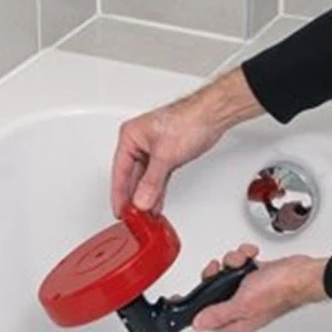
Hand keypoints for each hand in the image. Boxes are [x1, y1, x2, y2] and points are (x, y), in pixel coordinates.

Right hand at [112, 68, 263, 216]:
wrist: (212, 115)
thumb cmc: (189, 121)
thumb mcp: (165, 156)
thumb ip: (151, 182)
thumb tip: (141, 201)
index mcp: (130, 136)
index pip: (119, 171)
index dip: (119, 194)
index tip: (120, 210)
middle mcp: (139, 142)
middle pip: (131, 176)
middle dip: (133, 198)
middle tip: (131, 216)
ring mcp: (152, 149)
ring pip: (144, 179)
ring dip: (145, 197)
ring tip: (144, 215)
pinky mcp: (166, 154)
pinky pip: (156, 178)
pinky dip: (156, 191)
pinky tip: (155, 203)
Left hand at [192, 244, 327, 331]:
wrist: (303, 273)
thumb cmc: (280, 290)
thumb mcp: (242, 304)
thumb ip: (218, 313)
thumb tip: (199, 324)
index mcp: (237, 322)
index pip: (207, 318)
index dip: (196, 305)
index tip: (189, 294)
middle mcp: (242, 308)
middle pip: (213, 292)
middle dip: (214, 275)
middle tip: (219, 270)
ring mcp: (250, 292)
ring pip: (226, 275)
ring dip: (232, 262)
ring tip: (241, 262)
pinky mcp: (256, 277)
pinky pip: (240, 265)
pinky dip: (244, 258)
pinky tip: (251, 257)